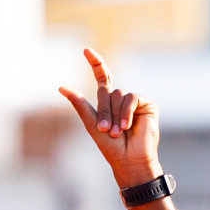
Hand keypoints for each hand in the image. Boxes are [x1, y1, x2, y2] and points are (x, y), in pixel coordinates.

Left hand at [58, 48, 161, 189]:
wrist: (128, 160)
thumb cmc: (110, 147)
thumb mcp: (91, 124)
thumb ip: (79, 104)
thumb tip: (61, 87)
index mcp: (109, 102)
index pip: (103, 77)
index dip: (96, 63)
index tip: (85, 50)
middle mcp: (122, 99)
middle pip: (107, 91)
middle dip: (104, 111)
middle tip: (104, 130)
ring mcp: (136, 101)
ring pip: (119, 95)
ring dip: (114, 115)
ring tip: (116, 131)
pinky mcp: (148, 105)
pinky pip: (132, 98)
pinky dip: (126, 112)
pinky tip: (126, 127)